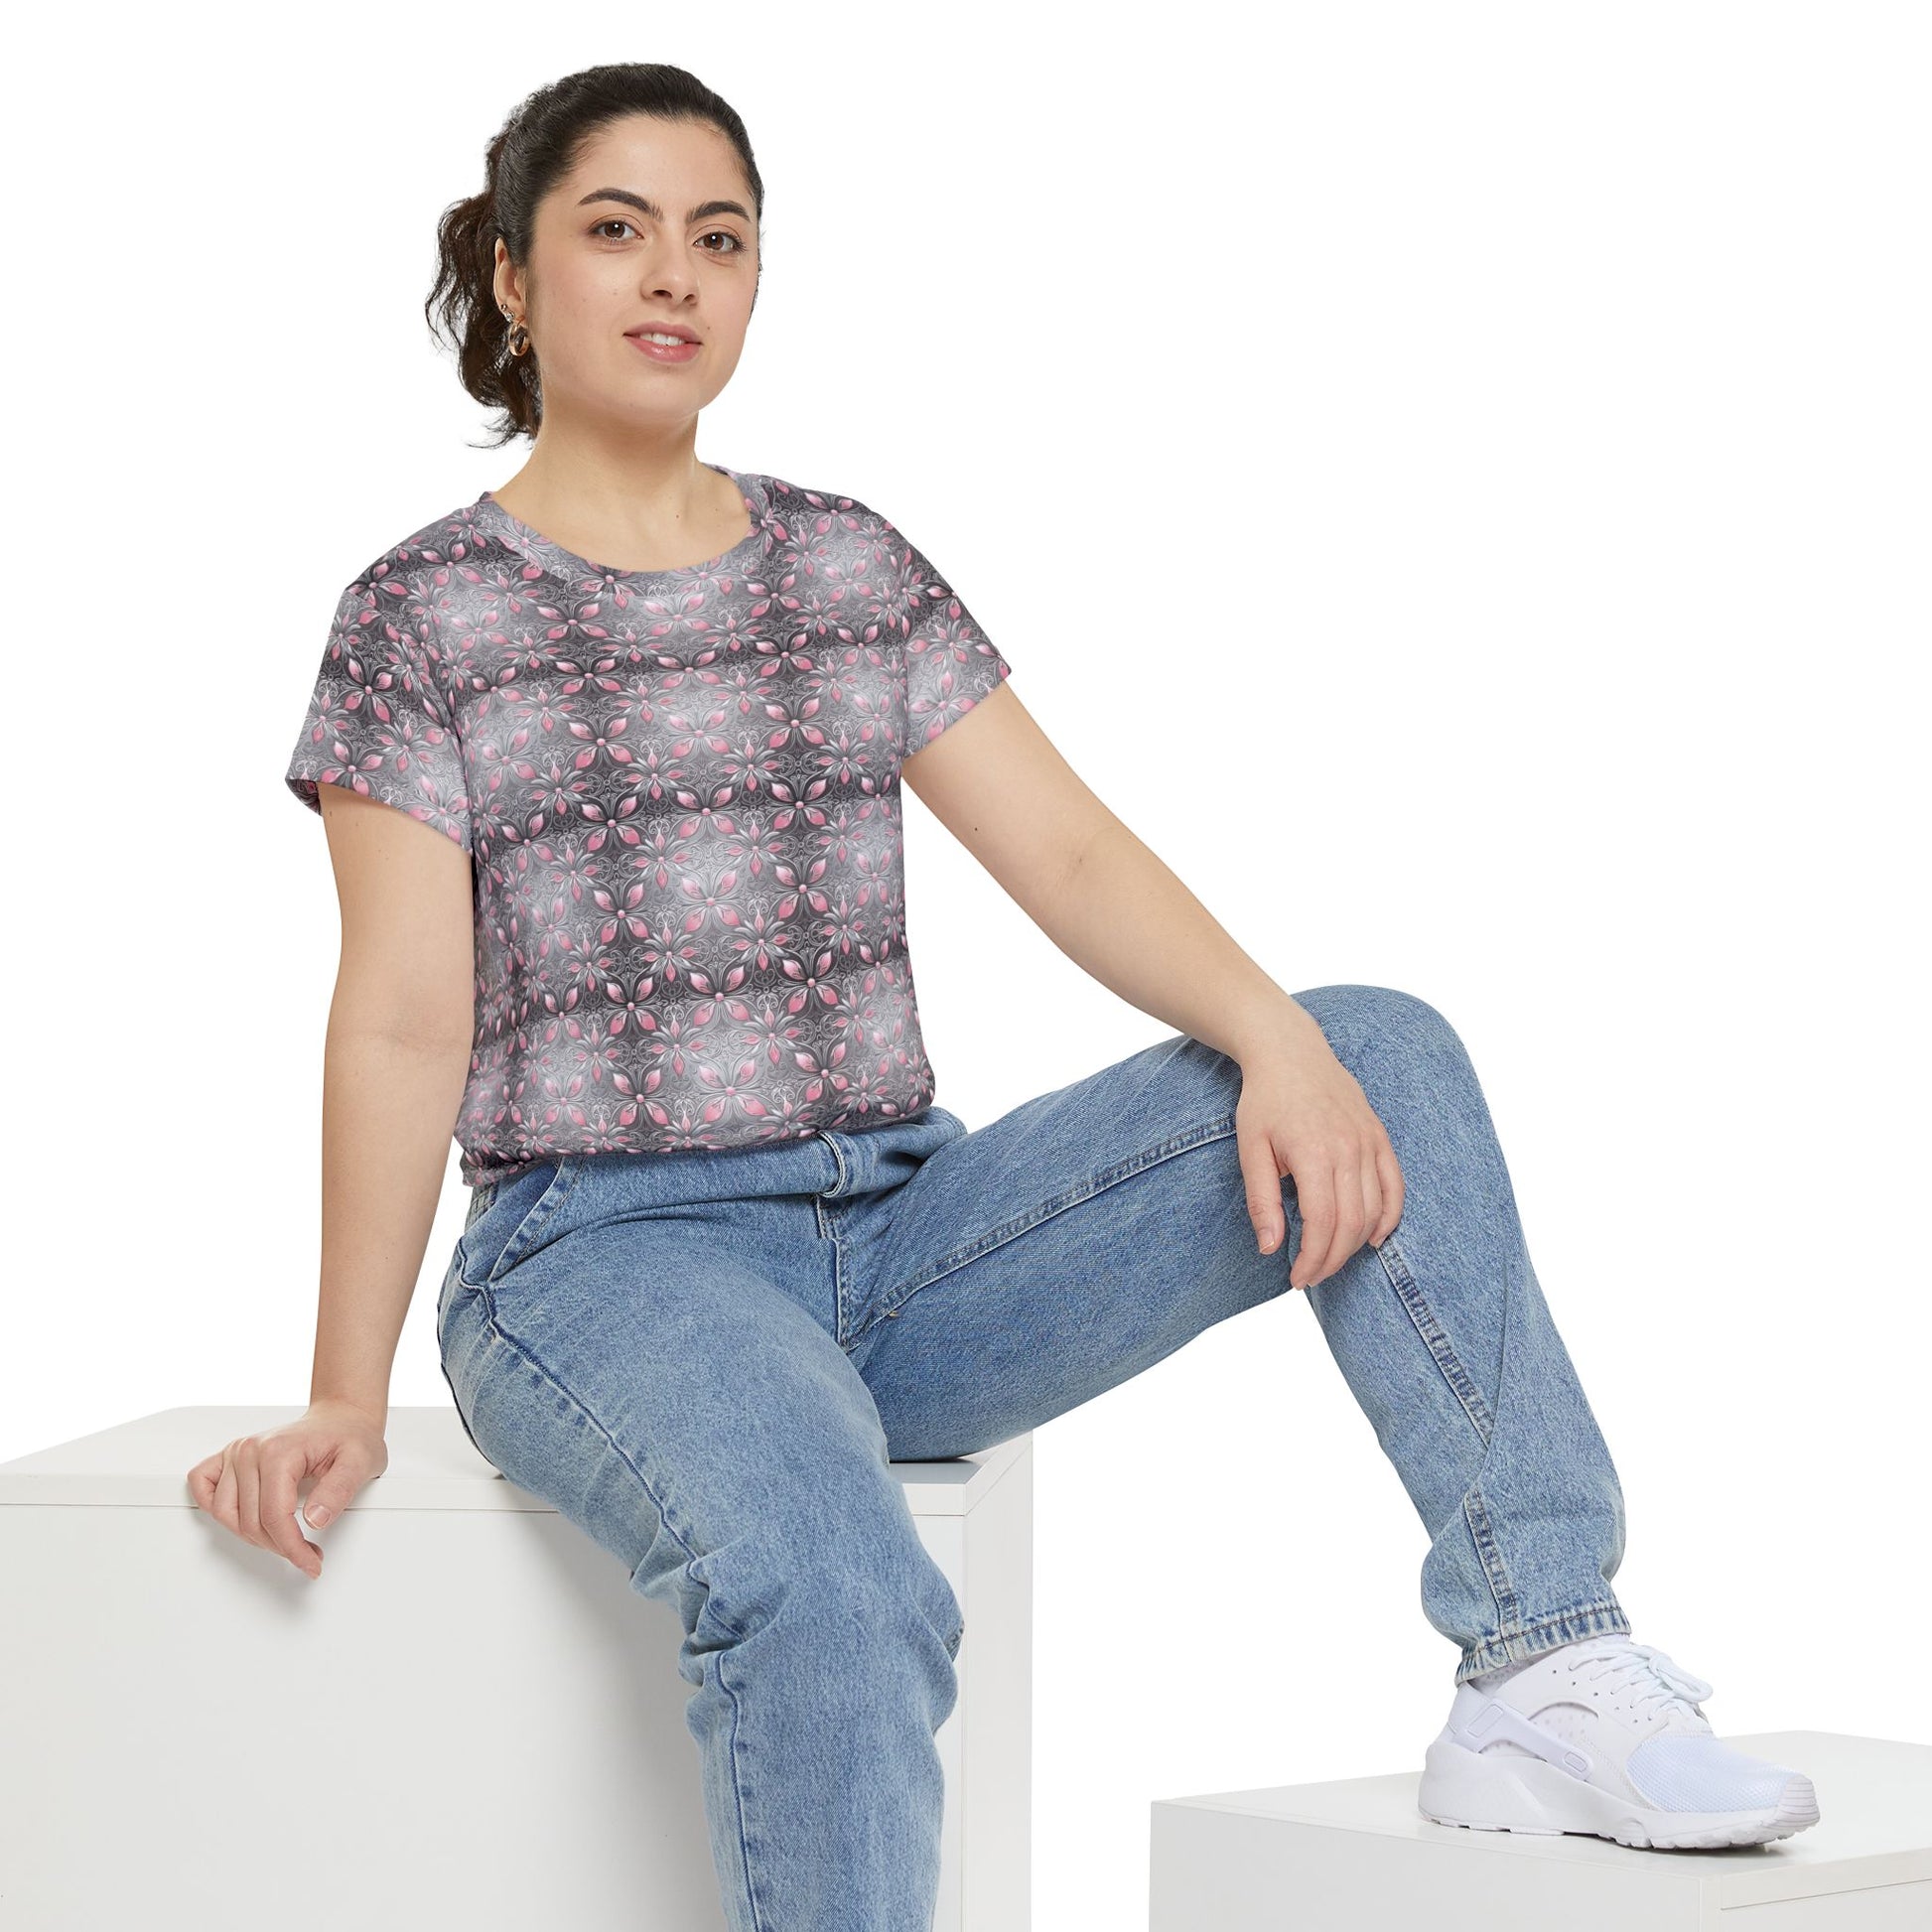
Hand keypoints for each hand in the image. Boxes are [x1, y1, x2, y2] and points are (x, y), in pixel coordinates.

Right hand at [186, 1401, 388, 1580]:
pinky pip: (202, 1485)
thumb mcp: (360, 1463)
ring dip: (251, 1536)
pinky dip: (214, 1507)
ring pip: (226, 1514)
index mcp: (279, 1451)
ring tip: (283, 1539)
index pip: (274, 1516)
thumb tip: (314, 1520)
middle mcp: (251, 1450)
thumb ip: (338, 1491)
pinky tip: (240, 1518)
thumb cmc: (349, 1436)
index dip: (292, 1548)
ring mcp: (237, 1452)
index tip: (309, 1562)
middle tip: (306, 1553)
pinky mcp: (229, 1456)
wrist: (341, 1418)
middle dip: (279, 1546)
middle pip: (250, 1521)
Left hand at [1235, 1011, 1404, 1287]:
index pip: (1322, 1223)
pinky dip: (1390, 1217)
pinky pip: (1395, 1186)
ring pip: (1375, 1210)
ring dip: (1356, 1244)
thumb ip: (1261, 1199)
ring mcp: (1368, 1142)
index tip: (1297, 1278)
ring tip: (1332, 1258)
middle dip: (1332, 1259)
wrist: (1290, 1052)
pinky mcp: (1379, 1137)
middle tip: (1311, 1276)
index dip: (1312, 1258)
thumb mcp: (1250, 1148)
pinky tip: (1374, 1238)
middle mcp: (1348, 1149)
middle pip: (1352, 1224)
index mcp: (1314, 1153)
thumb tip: (1270, 1247)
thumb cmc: (1265, 1100)